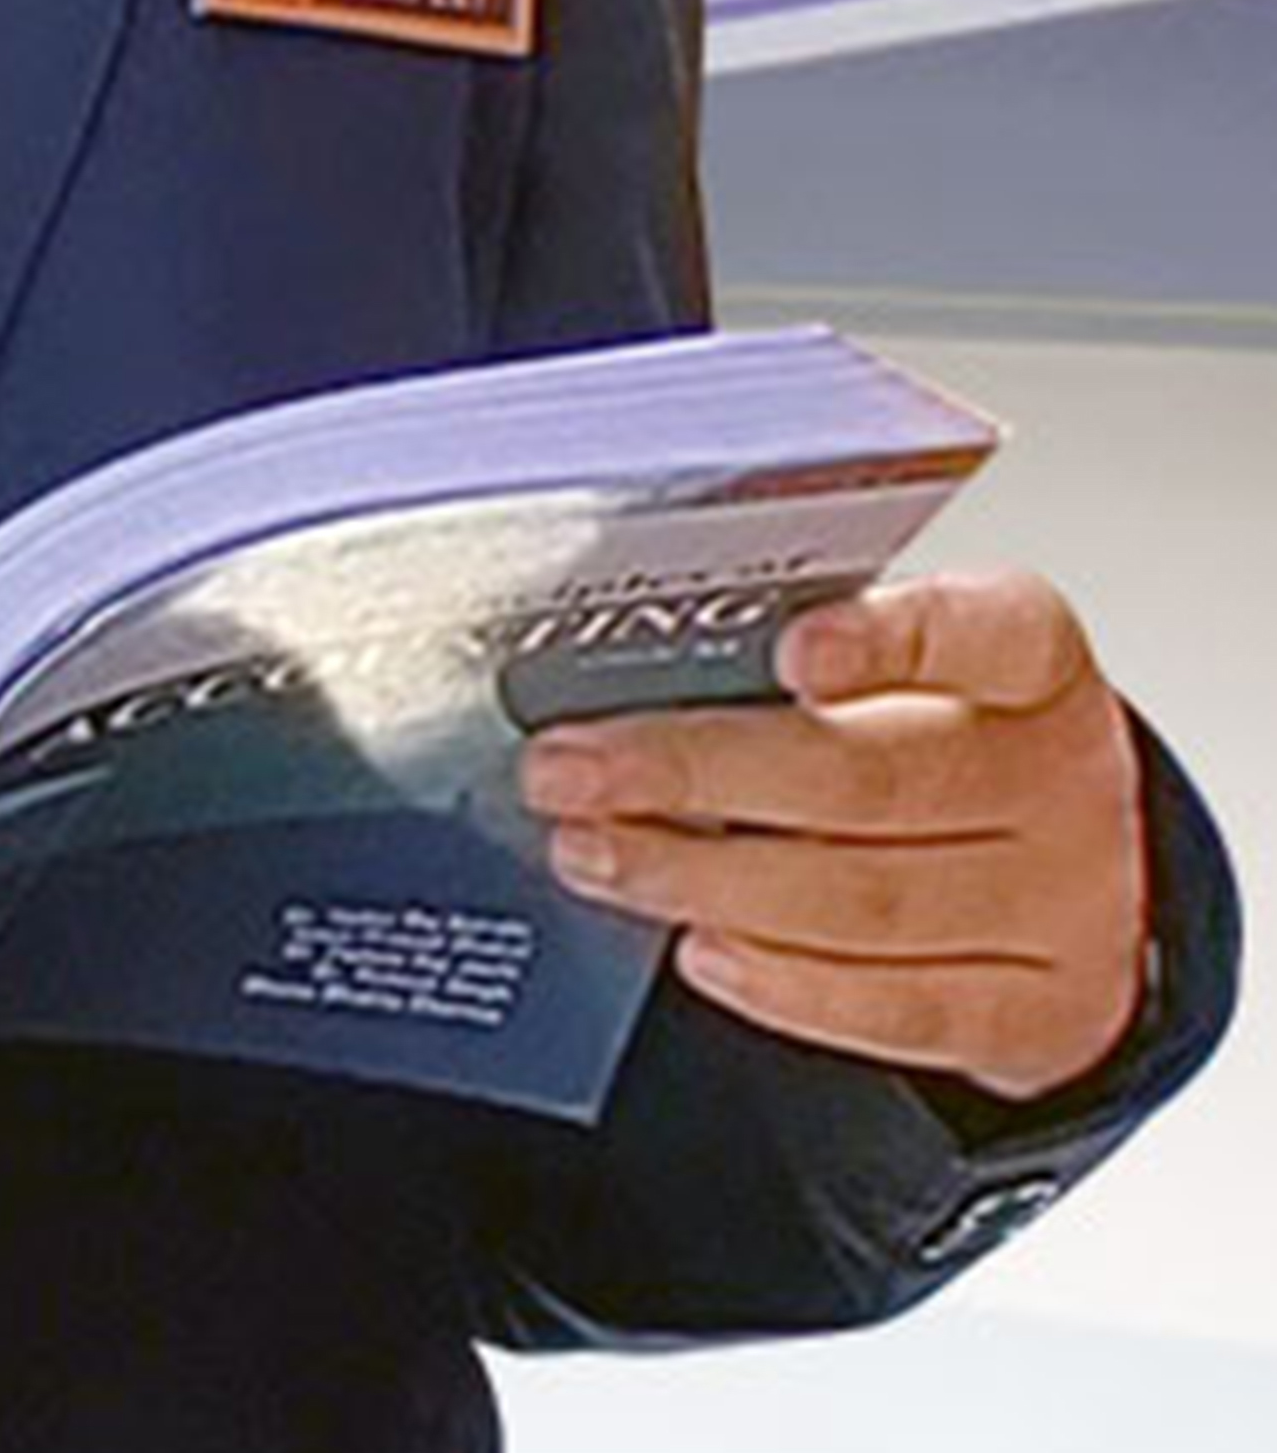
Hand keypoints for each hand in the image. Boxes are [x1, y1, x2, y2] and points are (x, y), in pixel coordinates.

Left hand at [519, 567, 1149, 1101]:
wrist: (1079, 871)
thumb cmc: (957, 733)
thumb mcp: (919, 660)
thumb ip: (813, 644)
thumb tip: (642, 645)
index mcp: (1032, 660)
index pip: (978, 632)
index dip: (885, 641)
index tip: (788, 650)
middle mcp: (1061, 779)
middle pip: (870, 779)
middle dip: (692, 773)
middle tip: (568, 769)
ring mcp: (1064, 906)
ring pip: (867, 900)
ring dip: (702, 880)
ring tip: (594, 854)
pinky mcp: (1042, 1016)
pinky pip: (900, 1008)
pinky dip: (786, 986)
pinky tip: (698, 949)